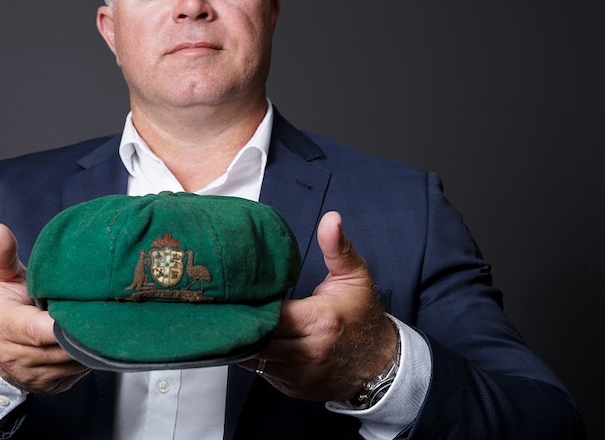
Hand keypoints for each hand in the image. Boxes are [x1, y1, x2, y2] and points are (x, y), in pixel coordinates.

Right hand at [0, 222, 89, 393]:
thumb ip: (2, 254)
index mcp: (5, 327)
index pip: (41, 330)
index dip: (65, 322)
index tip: (85, 306)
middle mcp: (19, 357)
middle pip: (65, 347)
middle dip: (86, 328)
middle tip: (107, 306)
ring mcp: (36, 376)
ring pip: (76, 362)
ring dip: (92, 343)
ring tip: (103, 319)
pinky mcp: (52, 386)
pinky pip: (80, 372)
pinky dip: (90, 356)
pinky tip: (95, 336)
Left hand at [240, 211, 397, 401]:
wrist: (380, 363)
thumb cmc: (362, 315)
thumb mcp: (355, 276)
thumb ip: (337, 247)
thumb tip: (331, 218)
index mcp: (320, 320)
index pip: (269, 313)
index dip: (250, 301)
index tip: (237, 288)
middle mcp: (307, 351)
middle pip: (256, 337)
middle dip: (238, 321)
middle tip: (224, 302)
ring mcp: (299, 373)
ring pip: (253, 358)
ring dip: (242, 340)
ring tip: (231, 319)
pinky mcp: (292, 387)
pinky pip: (261, 372)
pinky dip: (252, 356)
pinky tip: (248, 338)